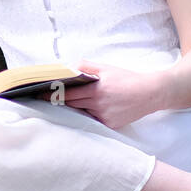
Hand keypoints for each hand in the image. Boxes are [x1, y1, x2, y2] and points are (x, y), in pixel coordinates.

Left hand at [37, 58, 163, 131]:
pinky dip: (86, 115)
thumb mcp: (106, 68)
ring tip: (60, 104)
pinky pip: (92, 120)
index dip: (53, 94)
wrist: (150, 93)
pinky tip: (82, 111)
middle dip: (58, 101)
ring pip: (80, 113)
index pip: (68, 92)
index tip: (40, 94)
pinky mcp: (110, 125)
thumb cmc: (126, 78)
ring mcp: (104, 117)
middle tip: (43, 99)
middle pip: (71, 104)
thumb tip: (67, 68)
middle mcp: (99, 105)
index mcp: (96, 89)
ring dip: (71, 108)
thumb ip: (85, 66)